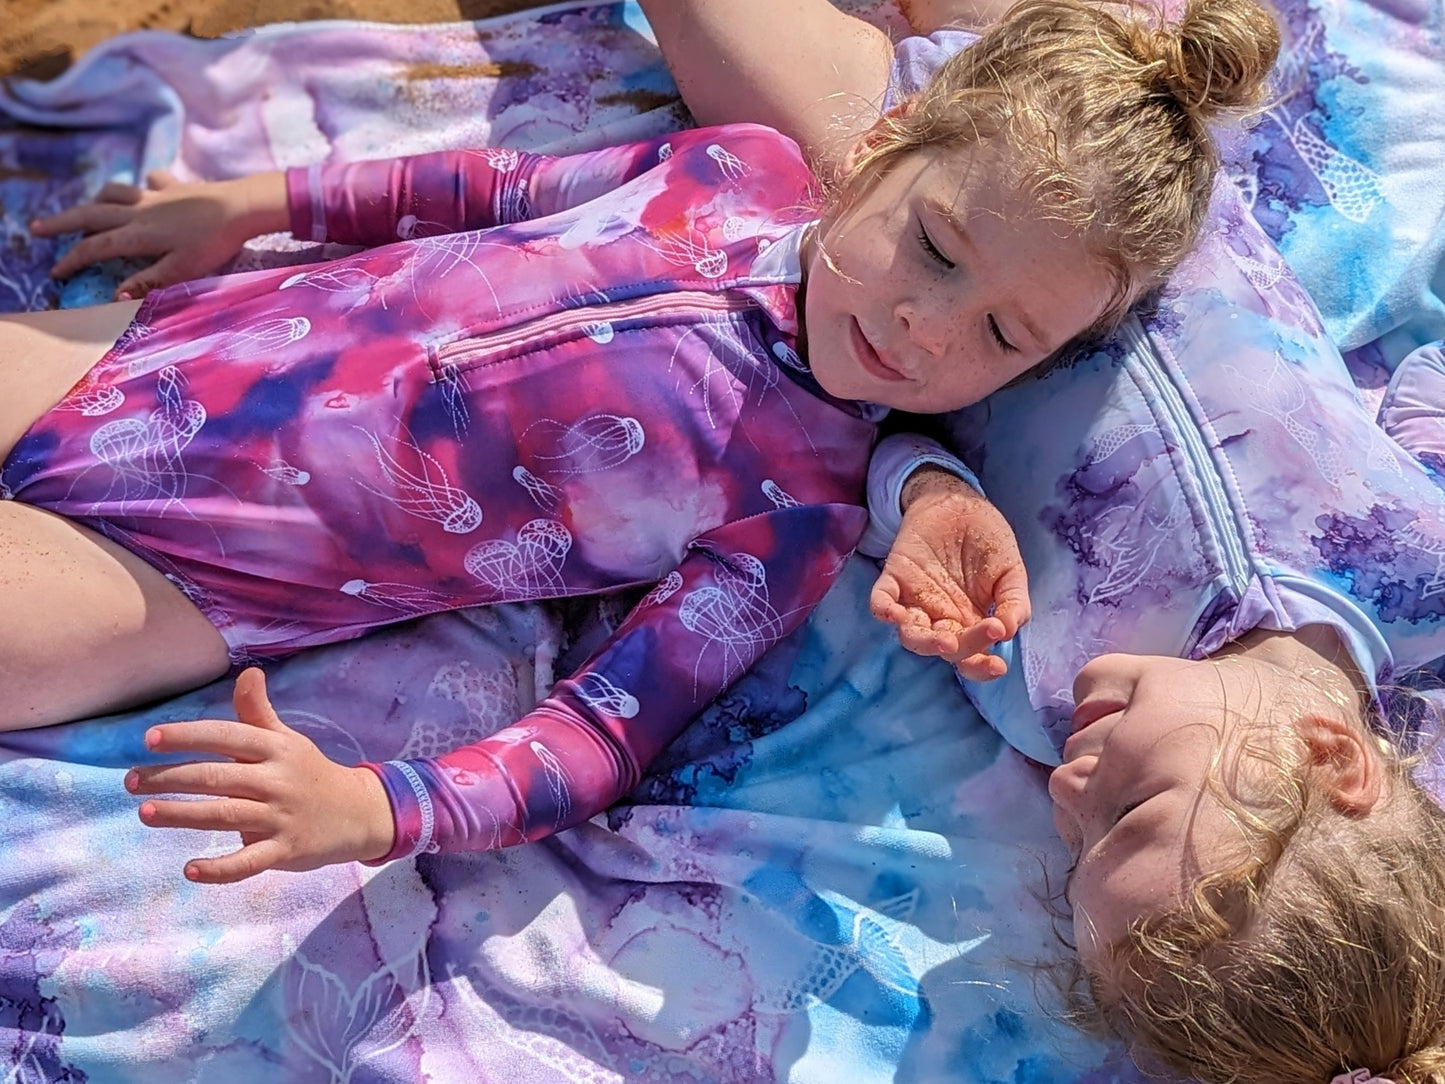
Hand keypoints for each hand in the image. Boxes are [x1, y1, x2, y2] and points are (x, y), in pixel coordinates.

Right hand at [30, 169, 288, 299]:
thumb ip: (148, 282)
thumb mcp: (182, 270)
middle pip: (91, 214)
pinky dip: (141, 186)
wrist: (242, 206)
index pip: (95, 248)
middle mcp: (140, 211)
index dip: (72, 260)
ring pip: (114, 193)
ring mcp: (156, 195)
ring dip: (95, 201)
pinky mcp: (176, 187)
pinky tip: (145, 189)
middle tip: (36, 228)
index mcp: (138, 234)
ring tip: (85, 211)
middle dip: (61, 222)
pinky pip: (151, 182)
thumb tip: (113, 296)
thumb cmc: (214, 243)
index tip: (55, 273)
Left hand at [126, 668, 395, 883]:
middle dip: (171, 778)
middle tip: (130, 781)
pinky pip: (249, 862)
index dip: (189, 736)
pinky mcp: (285, 851)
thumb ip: (258, 712)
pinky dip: (220, 868)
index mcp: (275, 749)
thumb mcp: (287, 740)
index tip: (150, 739)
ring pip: (226, 815)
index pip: (228, 736)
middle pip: (218, 777)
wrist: (357, 813)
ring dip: (183, 815)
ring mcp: (281, 817)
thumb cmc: (309, 773)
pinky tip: (190, 869)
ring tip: (145, 812)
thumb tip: (248, 673)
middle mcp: (277, 780)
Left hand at [869, 468, 1030, 679]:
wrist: (959, 502)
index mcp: (970, 621)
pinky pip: (881, 601)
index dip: (982, 668)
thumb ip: (1014, 602)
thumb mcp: (1011, 571)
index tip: (998, 665)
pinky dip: (883, 609)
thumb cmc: (987, 540)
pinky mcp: (894, 579)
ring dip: (923, 641)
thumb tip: (1008, 632)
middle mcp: (940, 618)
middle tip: (979, 635)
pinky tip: (891, 611)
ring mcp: (915, 600)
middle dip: (962, 649)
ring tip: (943, 638)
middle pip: (944, 648)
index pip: (972, 656)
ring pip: (910, 634)